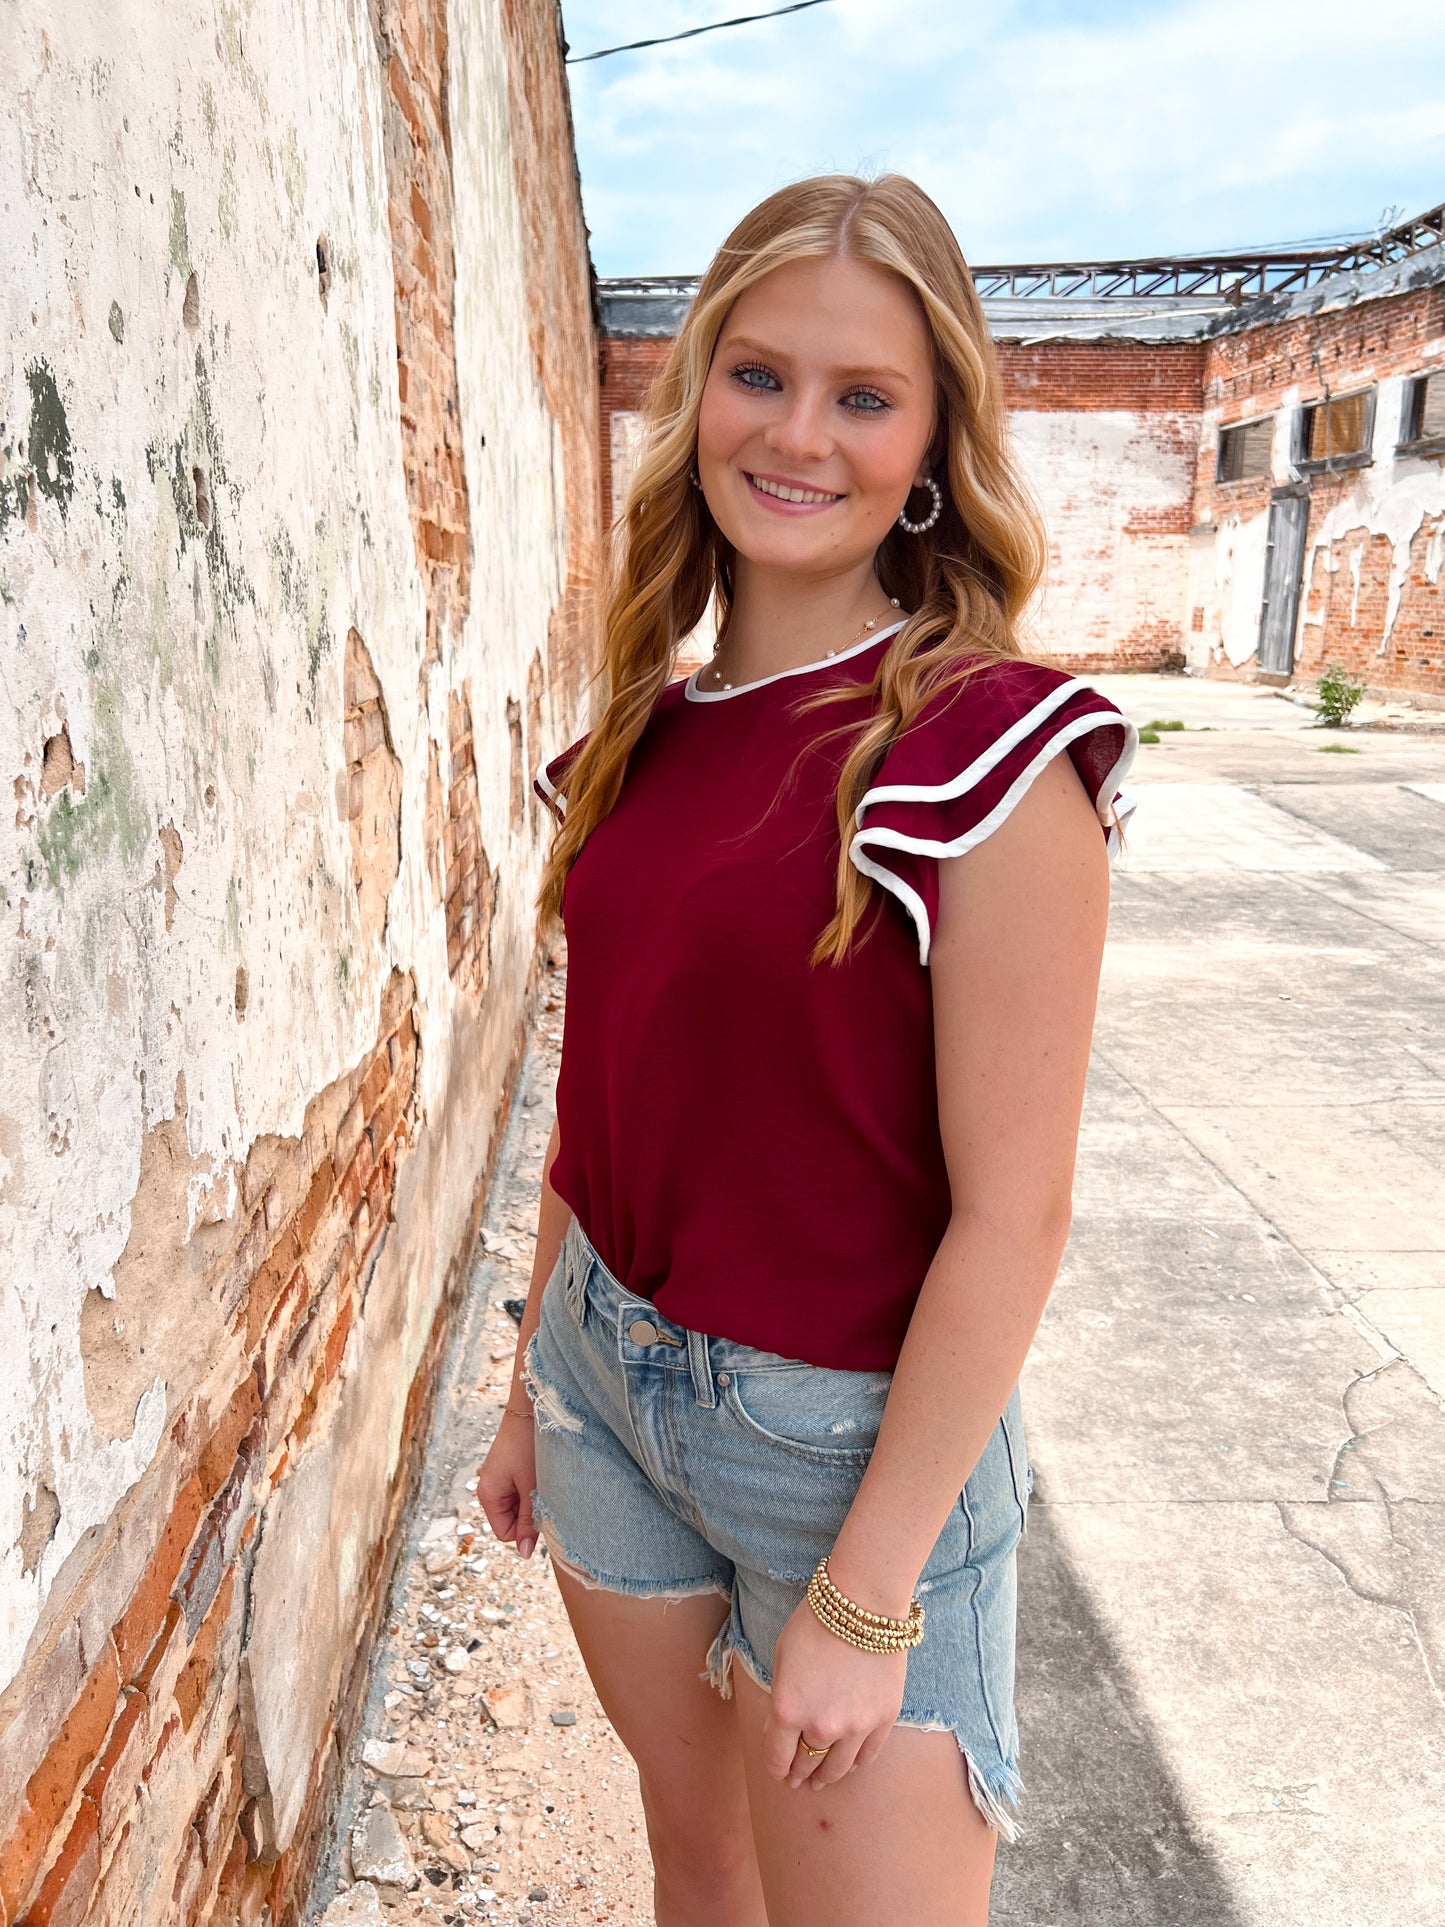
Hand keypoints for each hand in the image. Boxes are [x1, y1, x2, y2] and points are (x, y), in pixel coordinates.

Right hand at [476, 1409, 538, 1558]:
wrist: (532, 1407)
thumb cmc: (530, 1446)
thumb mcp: (532, 1487)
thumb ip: (529, 1521)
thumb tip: (524, 1554)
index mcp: (488, 1495)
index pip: (505, 1533)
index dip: (525, 1529)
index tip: (542, 1509)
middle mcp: (490, 1488)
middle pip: (511, 1521)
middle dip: (530, 1514)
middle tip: (545, 1493)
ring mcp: (500, 1478)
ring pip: (519, 1507)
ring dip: (534, 1500)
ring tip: (544, 1481)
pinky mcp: (511, 1469)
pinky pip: (522, 1492)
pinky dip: (534, 1489)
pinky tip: (543, 1474)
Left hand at [763, 1594, 906, 1789]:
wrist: (862, 1604)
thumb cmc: (814, 1623)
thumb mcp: (781, 1658)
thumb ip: (781, 1699)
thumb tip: (782, 1728)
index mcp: (788, 1710)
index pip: (778, 1758)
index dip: (776, 1769)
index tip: (778, 1772)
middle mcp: (821, 1726)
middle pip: (807, 1764)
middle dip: (799, 1773)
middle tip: (797, 1779)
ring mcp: (856, 1726)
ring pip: (838, 1767)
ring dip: (827, 1776)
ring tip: (822, 1780)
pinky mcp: (883, 1718)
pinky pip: (868, 1755)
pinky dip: (856, 1764)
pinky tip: (849, 1765)